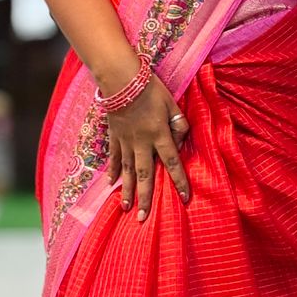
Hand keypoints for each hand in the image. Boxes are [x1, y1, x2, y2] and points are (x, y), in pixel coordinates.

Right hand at [104, 77, 191, 219]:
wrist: (121, 79)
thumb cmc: (151, 88)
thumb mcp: (172, 103)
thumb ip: (179, 124)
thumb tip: (180, 142)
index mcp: (159, 134)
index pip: (172, 162)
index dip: (179, 181)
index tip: (184, 198)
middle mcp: (142, 142)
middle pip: (144, 175)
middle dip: (145, 197)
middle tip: (142, 218)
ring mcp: (125, 141)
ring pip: (127, 171)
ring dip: (126, 190)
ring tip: (125, 208)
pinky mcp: (114, 136)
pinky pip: (114, 157)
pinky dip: (113, 171)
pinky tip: (111, 184)